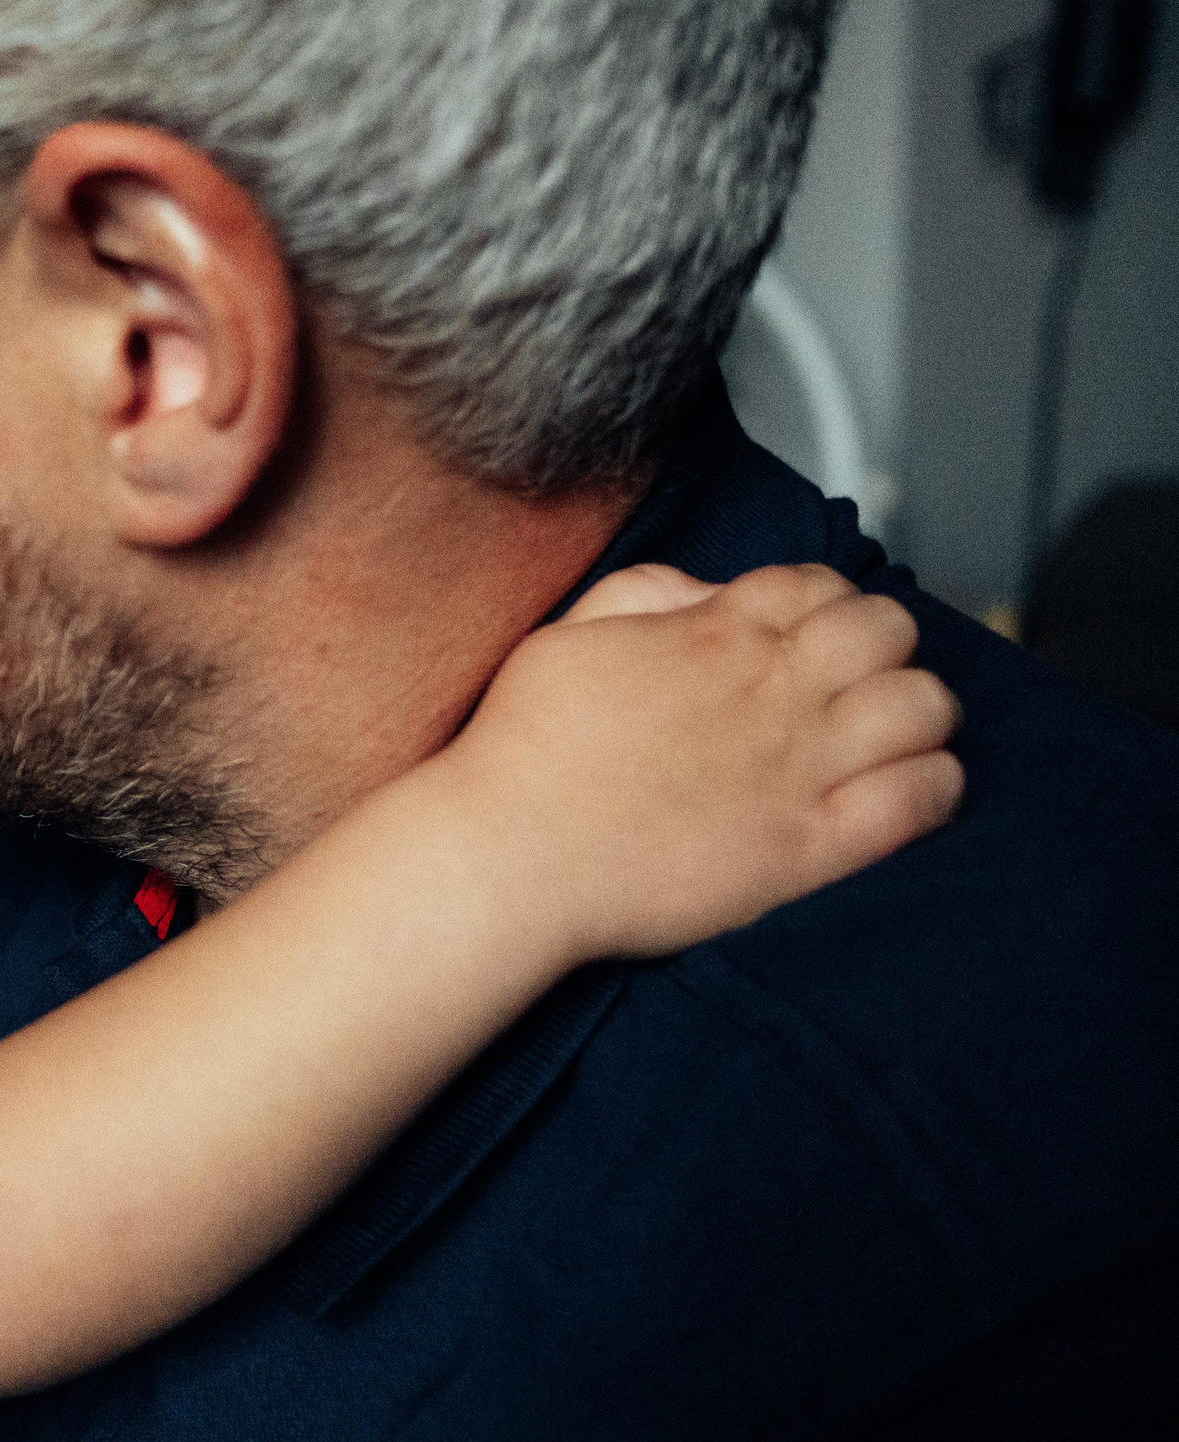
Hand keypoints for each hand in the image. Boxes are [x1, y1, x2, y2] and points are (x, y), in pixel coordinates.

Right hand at [435, 563, 963, 966]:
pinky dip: (932, 785)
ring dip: (916, 712)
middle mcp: (769, 692)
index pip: (819, 585)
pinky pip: (920, 799)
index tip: (801, 637)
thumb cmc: (523, 750)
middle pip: (890, 631)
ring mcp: (796, 771)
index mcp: (714, 634)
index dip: (821, 604)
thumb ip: (646, 593)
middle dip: (880, 645)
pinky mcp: (808, 849)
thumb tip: (712, 594)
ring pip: (924, 707)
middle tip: (851, 683)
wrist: (509, 856)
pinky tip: (900, 791)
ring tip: (884, 738)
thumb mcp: (568, 635)